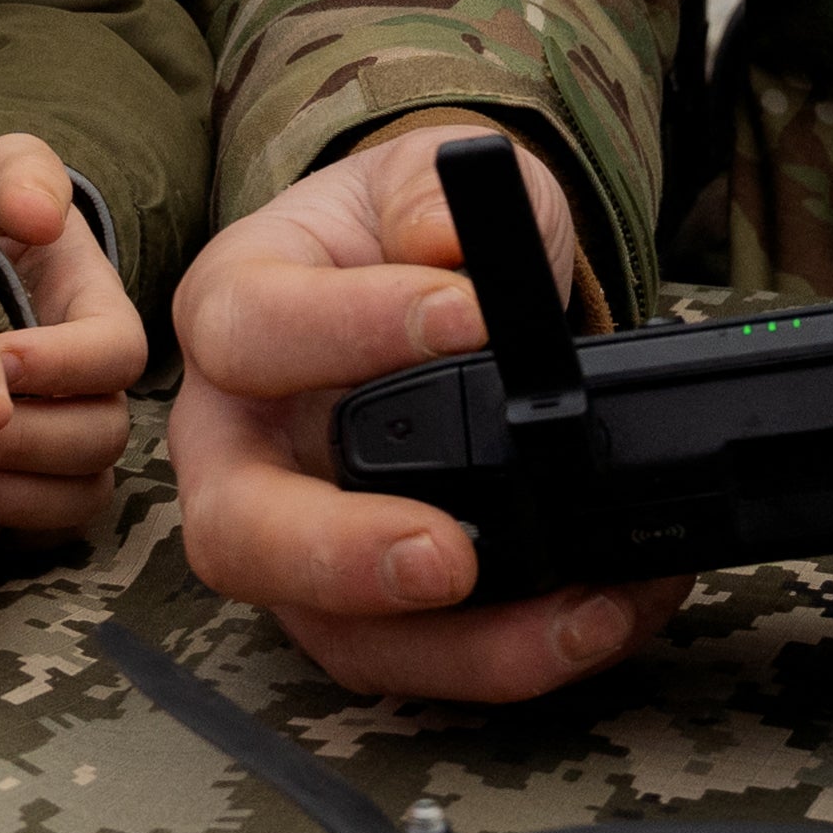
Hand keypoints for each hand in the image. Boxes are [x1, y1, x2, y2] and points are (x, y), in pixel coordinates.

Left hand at [0, 136, 146, 543]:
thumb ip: (18, 173)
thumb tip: (41, 214)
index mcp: (102, 318)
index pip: (118, 353)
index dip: (64, 362)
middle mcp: (99, 393)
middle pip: (101, 435)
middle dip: (25, 434)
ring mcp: (71, 449)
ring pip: (77, 492)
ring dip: (9, 484)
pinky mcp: (37, 496)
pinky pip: (43, 531)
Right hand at [171, 125, 689, 699]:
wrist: (433, 286)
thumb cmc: (407, 228)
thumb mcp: (425, 172)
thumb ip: (434, 189)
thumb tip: (442, 238)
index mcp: (231, 309)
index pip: (251, 329)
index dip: (347, 329)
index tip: (468, 314)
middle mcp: (234, 441)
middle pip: (236, 529)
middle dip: (340, 557)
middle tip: (449, 556)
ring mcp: (288, 536)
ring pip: (328, 630)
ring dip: (457, 644)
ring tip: (579, 614)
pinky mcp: (354, 605)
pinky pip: (412, 660)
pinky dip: (508, 658)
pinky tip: (602, 618)